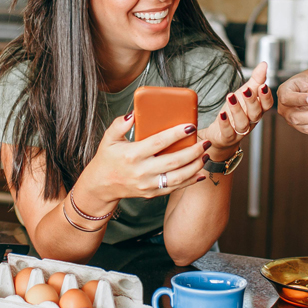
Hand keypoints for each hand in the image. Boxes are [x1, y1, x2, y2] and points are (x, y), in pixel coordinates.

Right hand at [75, 112, 208, 205]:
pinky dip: (190, 181)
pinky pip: (175, 188)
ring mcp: (148, 184)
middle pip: (174, 161)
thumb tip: (134, 113)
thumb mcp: (109, 139)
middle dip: (194, 151)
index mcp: (133, 154)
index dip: (177, 134)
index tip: (191, 126)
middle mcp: (142, 171)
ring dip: (195, 166)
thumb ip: (119, 124)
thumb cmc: (107, 158)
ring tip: (206, 155)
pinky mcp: (152, 193)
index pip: (159, 142)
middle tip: (206, 142)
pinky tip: (201, 172)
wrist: (101, 185)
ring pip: (178, 177)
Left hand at [201, 61, 274, 152]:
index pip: (266, 105)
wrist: (220, 133)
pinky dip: (225, 123)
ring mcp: (239, 131)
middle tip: (245, 89)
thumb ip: (256, 80)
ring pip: (242, 123)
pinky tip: (222, 114)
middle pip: (255, 113)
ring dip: (237, 110)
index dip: (266, 96)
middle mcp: (250, 121)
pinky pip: (228, 132)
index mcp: (257, 110)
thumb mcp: (244, 93)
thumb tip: (264, 64)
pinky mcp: (227, 137)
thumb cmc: (235, 111)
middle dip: (252, 101)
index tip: (263, 85)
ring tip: (230, 97)